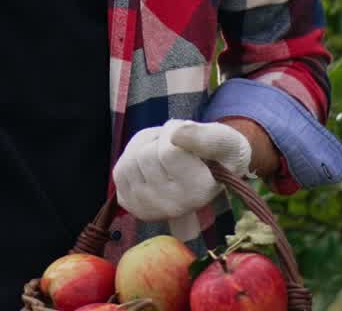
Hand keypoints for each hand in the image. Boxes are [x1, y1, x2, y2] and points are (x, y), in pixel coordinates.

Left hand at [113, 120, 251, 220]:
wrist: (208, 176)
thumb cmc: (218, 154)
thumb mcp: (222, 140)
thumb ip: (204, 136)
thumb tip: (177, 134)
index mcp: (198, 192)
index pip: (167, 151)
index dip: (173, 131)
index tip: (186, 136)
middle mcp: (174, 207)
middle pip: (145, 156)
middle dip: (156, 140)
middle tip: (175, 145)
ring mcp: (151, 210)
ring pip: (129, 163)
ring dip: (142, 148)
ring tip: (163, 155)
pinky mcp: (134, 207)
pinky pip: (119, 174)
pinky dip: (130, 162)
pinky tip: (150, 167)